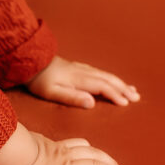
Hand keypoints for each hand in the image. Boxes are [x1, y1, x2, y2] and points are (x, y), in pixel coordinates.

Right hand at [11, 131, 125, 164]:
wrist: (6, 152)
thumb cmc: (6, 148)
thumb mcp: (18, 141)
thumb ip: (24, 143)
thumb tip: (13, 140)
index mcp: (52, 146)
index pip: (79, 145)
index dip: (93, 151)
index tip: (102, 157)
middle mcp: (62, 155)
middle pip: (93, 155)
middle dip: (109, 163)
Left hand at [26, 56, 140, 108]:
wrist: (28, 61)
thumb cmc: (38, 80)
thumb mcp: (51, 92)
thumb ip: (72, 97)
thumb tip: (92, 102)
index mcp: (78, 78)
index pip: (102, 87)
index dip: (115, 94)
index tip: (126, 103)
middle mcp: (82, 71)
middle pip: (107, 79)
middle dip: (123, 88)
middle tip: (137, 98)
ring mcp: (79, 68)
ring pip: (104, 75)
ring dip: (119, 82)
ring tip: (132, 90)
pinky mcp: (76, 67)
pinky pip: (98, 72)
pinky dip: (110, 77)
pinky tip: (112, 80)